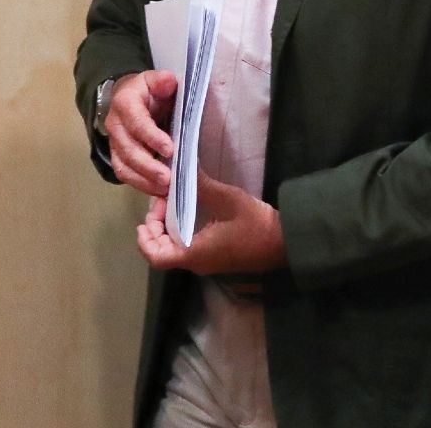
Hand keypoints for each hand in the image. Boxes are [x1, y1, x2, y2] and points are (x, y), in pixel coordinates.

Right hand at [104, 70, 177, 196]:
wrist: (128, 98)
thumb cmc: (148, 91)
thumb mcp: (155, 80)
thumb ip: (162, 81)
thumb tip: (169, 81)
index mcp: (125, 103)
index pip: (136, 122)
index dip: (151, 137)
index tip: (170, 149)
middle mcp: (115, 125)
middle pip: (128, 149)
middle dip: (148, 166)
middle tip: (168, 178)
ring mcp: (113, 143)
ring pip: (124, 166)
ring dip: (144, 180)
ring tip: (164, 190)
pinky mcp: (117, 157)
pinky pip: (124, 174)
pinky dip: (140, 185)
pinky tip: (158, 192)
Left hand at [135, 173, 285, 274]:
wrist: (286, 241)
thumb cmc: (256, 224)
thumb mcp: (227, 199)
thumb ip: (201, 186)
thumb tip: (178, 168)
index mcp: (195, 253)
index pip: (156, 257)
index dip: (144, 239)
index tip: (144, 217)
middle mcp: (197, 262)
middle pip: (161, 252)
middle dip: (154, 227)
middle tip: (161, 200)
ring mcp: (207, 261)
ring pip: (174, 249)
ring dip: (167, 228)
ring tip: (171, 201)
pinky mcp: (216, 256)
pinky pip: (187, 247)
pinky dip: (179, 230)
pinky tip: (186, 209)